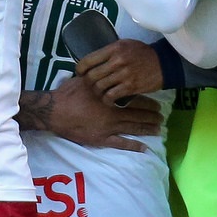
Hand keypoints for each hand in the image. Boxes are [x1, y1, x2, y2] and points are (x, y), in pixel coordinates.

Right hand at [47, 74, 162, 150]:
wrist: (55, 111)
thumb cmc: (68, 94)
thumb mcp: (85, 80)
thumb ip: (98, 77)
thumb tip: (106, 68)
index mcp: (111, 98)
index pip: (134, 100)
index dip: (147, 103)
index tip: (158, 104)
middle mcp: (113, 113)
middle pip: (137, 115)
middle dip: (151, 117)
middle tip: (162, 117)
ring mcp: (108, 128)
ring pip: (132, 129)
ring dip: (147, 129)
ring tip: (158, 130)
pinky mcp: (101, 139)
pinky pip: (120, 143)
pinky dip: (133, 145)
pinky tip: (144, 148)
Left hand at [76, 38, 165, 101]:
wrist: (164, 63)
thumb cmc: (142, 53)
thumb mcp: (125, 45)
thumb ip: (109, 52)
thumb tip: (92, 62)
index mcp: (114, 48)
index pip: (88, 60)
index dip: (80, 70)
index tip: (80, 74)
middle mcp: (117, 60)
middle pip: (91, 76)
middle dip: (87, 83)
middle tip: (89, 85)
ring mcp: (124, 74)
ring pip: (99, 87)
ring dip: (97, 92)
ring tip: (99, 93)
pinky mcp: (130, 87)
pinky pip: (111, 96)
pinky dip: (107, 100)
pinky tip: (108, 100)